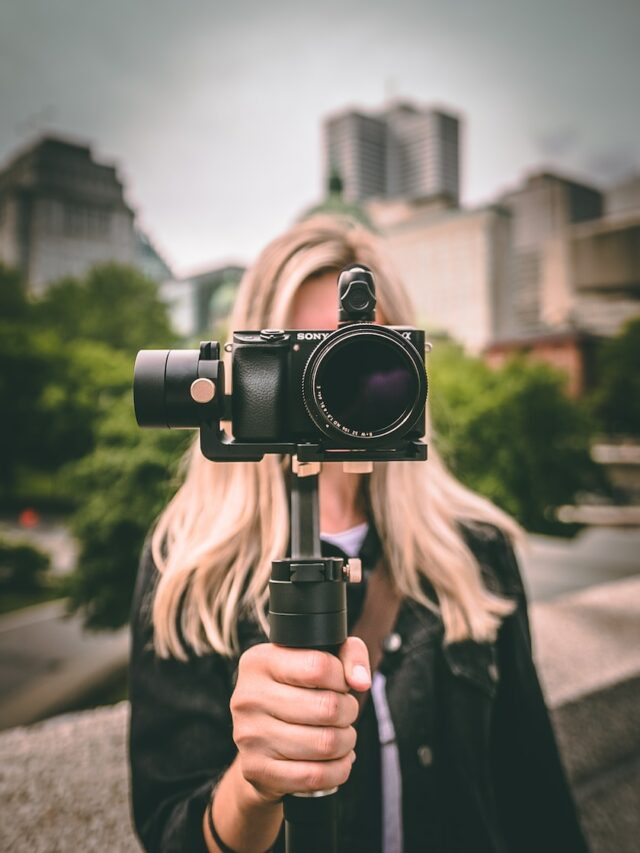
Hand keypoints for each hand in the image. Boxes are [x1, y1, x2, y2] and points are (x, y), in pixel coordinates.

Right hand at [230, 637, 370, 802]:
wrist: (255, 736)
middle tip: (344, 713)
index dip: (342, 678)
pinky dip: (338, 770)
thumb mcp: (315, 658)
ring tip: (340, 735)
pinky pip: (315, 776)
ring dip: (346, 742)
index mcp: (260, 661)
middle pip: (327, 708)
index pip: (318, 667)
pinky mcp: (257, 770)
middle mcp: (249, 697)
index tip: (340, 685)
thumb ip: (348, 654)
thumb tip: (362, 681)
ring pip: (326, 744)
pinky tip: (336, 760)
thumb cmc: (292, 690)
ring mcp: (250, 735)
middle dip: (348, 712)